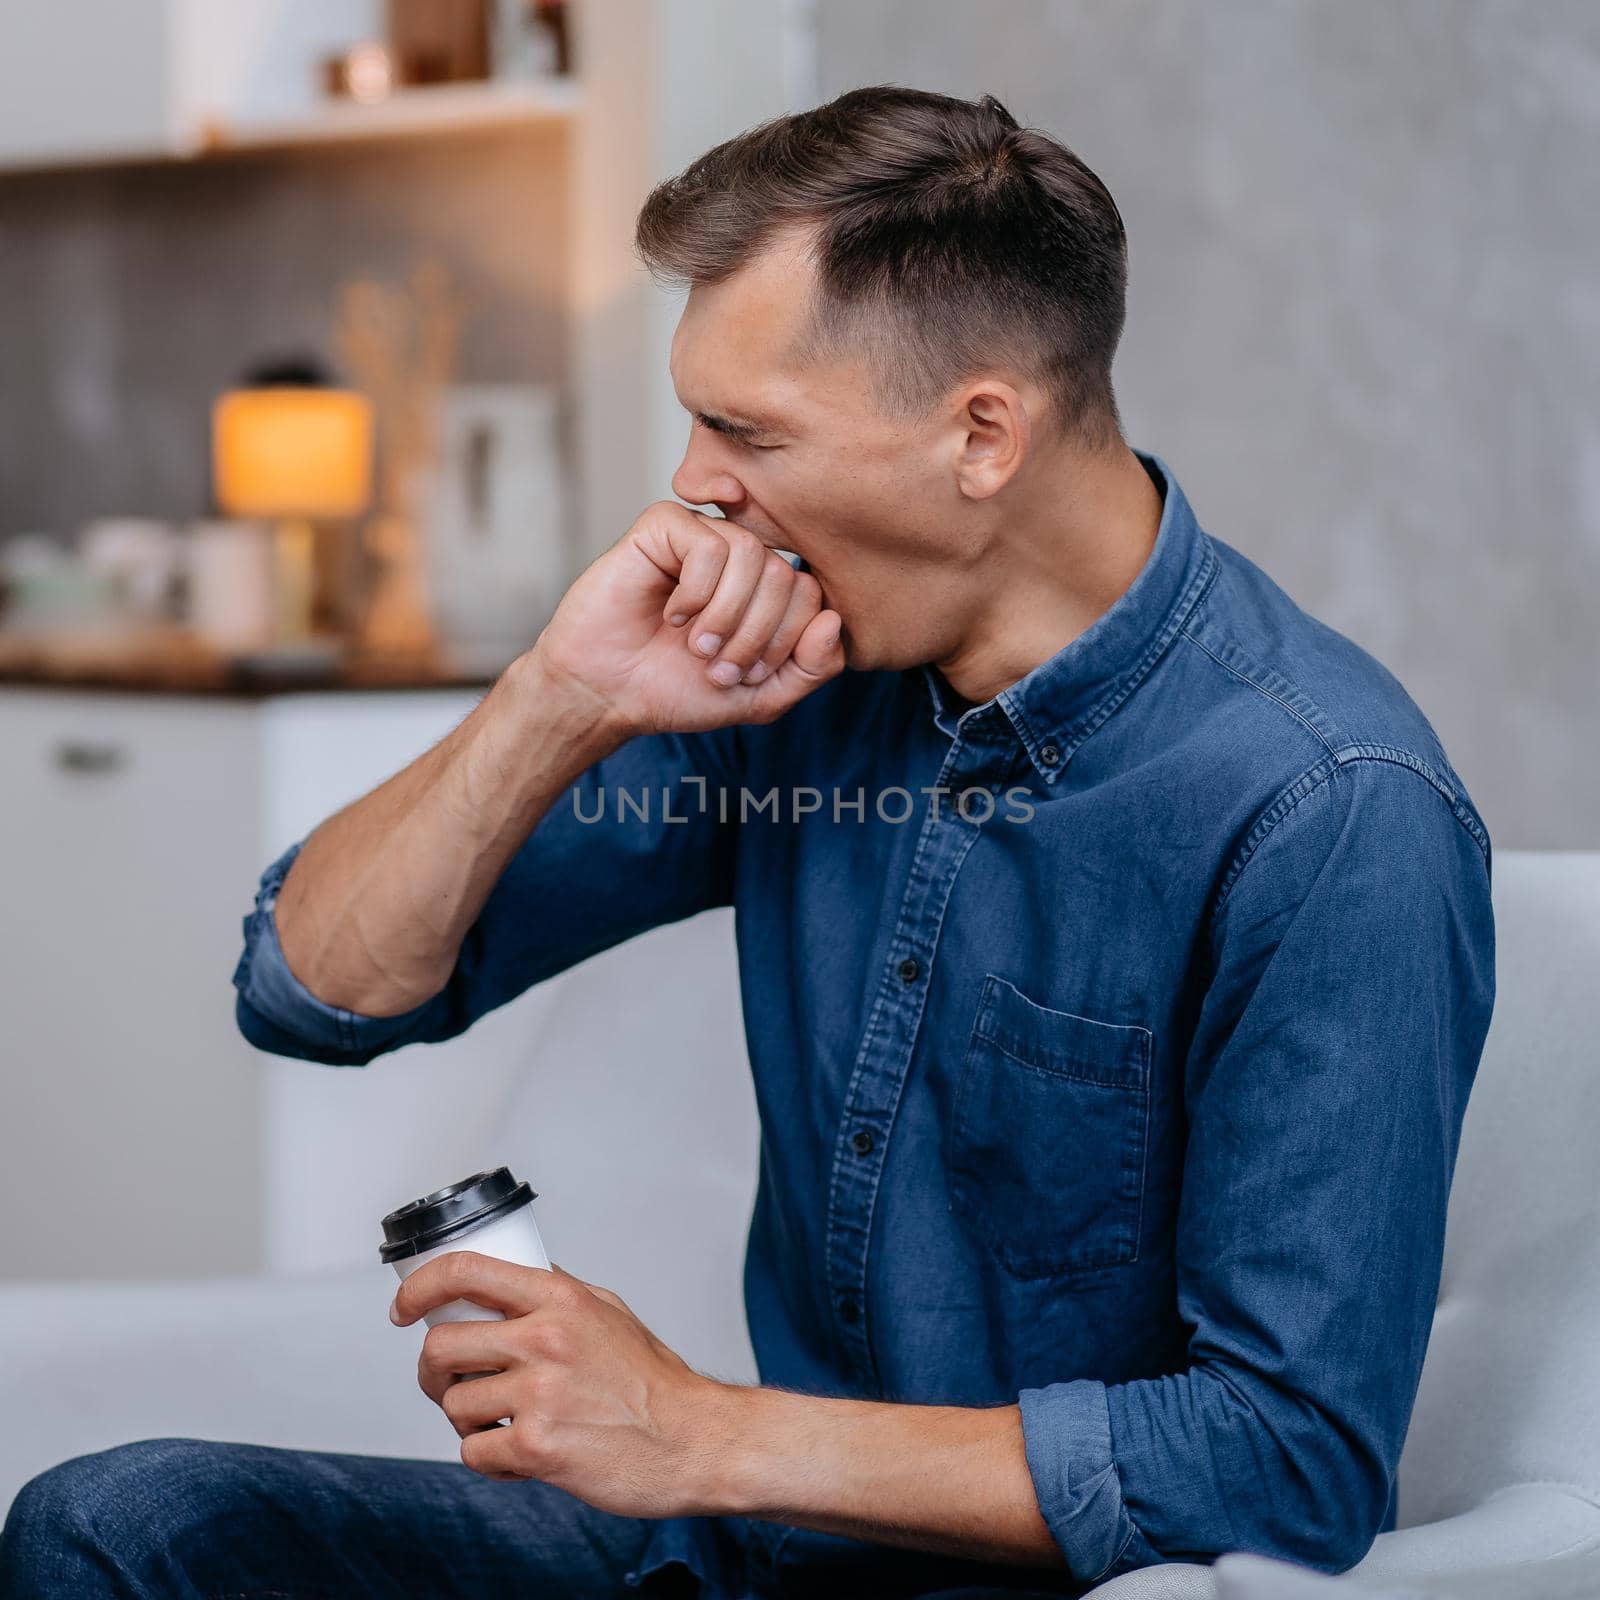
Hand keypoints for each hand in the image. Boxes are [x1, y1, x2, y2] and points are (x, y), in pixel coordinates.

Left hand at [390, 1251, 737, 1515]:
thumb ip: (556, 1293)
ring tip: (507, 1423)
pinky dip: (490, 1460)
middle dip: (436, 1371)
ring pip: (453, 1404)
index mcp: (560, 1298)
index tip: (404, 1307)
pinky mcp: (537, 1448)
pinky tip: (522, 1455)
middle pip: (441, 1346)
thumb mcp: (608, 1311)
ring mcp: (540, 1394)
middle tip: (453, 1383)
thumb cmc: (653, 1381)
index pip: (466, 1271)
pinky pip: (474, 1453)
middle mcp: (546, 1338)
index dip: (419, 1288)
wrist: (692, 1440)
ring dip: (470, 1421)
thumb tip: (509, 1276)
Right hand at [529, 501, 844, 737]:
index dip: (785, 643)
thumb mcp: (762, 696)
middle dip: (755, 635)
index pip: (811, 596)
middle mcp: (740, 556)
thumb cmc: (677, 689)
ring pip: (752, 556)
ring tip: (694, 643)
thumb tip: (831, 620)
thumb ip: (812, 668)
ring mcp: (703, 536)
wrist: (607, 693)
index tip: (745, 674)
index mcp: (766, 590)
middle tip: (716, 665)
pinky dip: (694, 593)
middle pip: (785, 575)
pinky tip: (671, 613)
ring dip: (724, 617)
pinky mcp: (663, 526)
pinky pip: (709, 546)